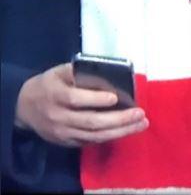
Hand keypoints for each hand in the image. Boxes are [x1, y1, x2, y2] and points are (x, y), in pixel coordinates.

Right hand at [15, 63, 147, 146]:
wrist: (25, 108)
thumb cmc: (48, 84)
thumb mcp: (59, 71)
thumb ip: (78, 71)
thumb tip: (106, 72)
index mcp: (56, 95)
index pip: (76, 99)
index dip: (96, 100)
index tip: (116, 97)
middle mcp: (59, 117)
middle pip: (90, 122)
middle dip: (118, 119)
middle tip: (140, 113)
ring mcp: (63, 133)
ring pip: (94, 136)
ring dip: (120, 131)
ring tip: (141, 124)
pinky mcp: (67, 143)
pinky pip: (90, 142)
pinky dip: (109, 137)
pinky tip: (126, 130)